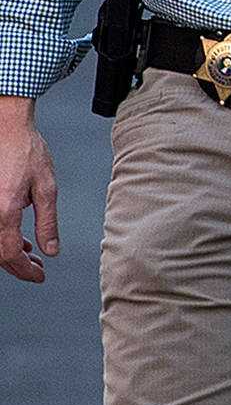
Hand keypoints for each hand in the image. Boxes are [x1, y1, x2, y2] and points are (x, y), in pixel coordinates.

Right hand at [0, 96, 57, 281]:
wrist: (7, 128)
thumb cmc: (26, 151)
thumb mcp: (46, 188)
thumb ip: (48, 222)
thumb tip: (51, 249)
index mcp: (4, 211)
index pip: (11, 254)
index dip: (25, 271)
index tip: (39, 276)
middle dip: (18, 265)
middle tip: (37, 269)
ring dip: (11, 253)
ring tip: (32, 254)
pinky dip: (5, 238)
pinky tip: (21, 239)